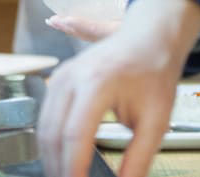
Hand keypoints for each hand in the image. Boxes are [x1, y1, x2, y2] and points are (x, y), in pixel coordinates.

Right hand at [39, 0, 199, 176]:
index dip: (73, 168)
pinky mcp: (58, 80)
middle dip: (58, 166)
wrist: (149, 38)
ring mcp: (61, 76)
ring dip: (51, 156)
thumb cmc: (154, 73)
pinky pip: (46, 115)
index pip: (75, 135)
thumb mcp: (155, 121)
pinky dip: (50, 140)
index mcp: (96, 83)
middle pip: (52, 133)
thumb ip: (138, 158)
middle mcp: (71, 77)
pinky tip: (61, 157)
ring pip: (44, 126)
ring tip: (65, 176)